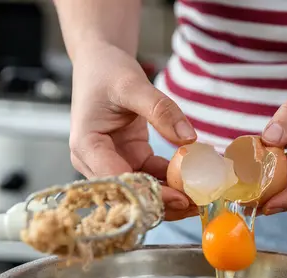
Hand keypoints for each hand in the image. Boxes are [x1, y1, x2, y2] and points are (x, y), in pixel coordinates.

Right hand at [69, 41, 198, 219]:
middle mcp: (95, 161)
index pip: (117, 180)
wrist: (100, 63)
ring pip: (142, 190)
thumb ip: (161, 110)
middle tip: (196, 205)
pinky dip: (172, 181)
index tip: (179, 198)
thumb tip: (188, 139)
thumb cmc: (106, 71)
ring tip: (199, 200)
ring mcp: (113, 161)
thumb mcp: (133, 85)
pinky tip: (194, 183)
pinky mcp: (129, 158)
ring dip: (170, 196)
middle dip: (162, 202)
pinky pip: (152, 176)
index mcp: (87, 146)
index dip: (148, 193)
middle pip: (129, 193)